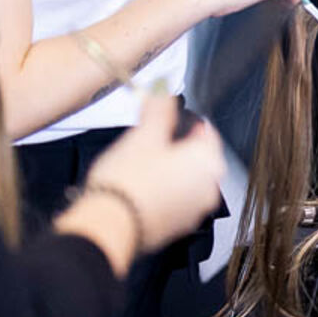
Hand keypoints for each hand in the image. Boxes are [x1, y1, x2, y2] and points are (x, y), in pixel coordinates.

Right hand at [76, 94, 224, 255]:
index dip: (185, 124)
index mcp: (210, 162)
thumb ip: (158, 109)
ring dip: (168, 172)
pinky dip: (161, 193)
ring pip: (185, 180)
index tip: (165, 122)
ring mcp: (194, 210)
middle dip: (175, 149)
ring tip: (139, 168)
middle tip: (148, 145)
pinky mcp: (176, 227)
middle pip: (196, 157)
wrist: (107, 227)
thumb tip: (164, 89)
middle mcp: (210, 187)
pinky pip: (173, 201)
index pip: (207, 132)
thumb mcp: (143, 135)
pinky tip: (138, 190)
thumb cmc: (128, 181)